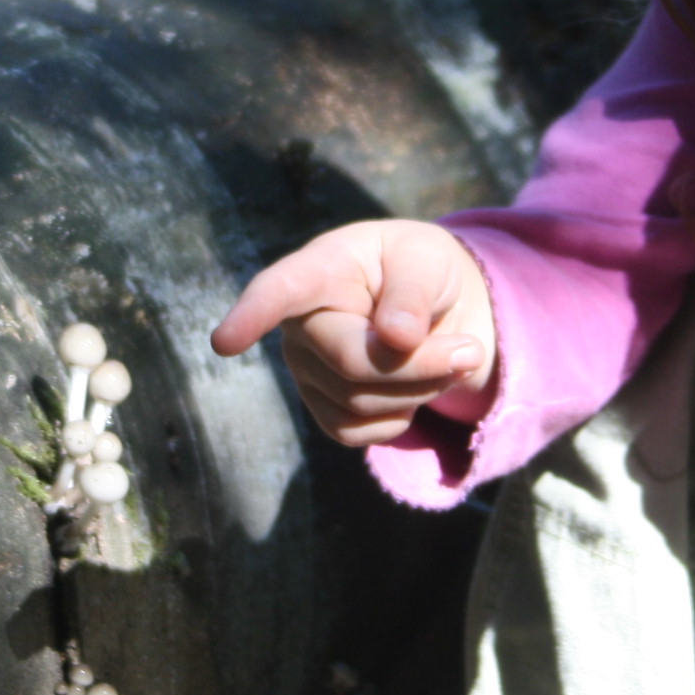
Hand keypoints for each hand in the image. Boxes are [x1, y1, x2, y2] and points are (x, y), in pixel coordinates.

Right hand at [208, 220, 496, 445]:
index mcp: (320, 270)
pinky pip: (358, 433)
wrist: (433, 307)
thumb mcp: (428, 260)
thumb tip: (396, 339)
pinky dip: (401, 417)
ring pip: (360, 404)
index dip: (252, 316)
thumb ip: (413, 293)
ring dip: (421, 389)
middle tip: (470, 351)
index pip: (279, 292)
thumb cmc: (422, 269)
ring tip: (447, 357)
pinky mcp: (322, 408)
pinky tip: (412, 388)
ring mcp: (306, 370)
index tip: (224, 343)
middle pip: (349, 363)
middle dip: (419, 365)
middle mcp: (300, 324)